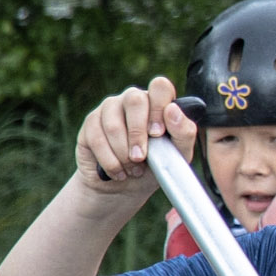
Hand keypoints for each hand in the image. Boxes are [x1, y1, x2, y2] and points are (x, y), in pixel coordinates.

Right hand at [76, 77, 196, 196]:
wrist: (126, 187)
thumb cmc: (156, 166)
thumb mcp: (178, 155)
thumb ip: (184, 133)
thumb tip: (172, 110)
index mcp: (158, 102)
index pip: (160, 87)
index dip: (159, 108)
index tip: (158, 134)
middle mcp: (133, 99)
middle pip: (134, 100)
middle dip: (138, 134)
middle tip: (141, 158)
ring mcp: (110, 108)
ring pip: (113, 124)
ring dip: (124, 154)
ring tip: (133, 170)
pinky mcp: (91, 122)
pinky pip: (97, 139)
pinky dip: (110, 161)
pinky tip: (118, 172)